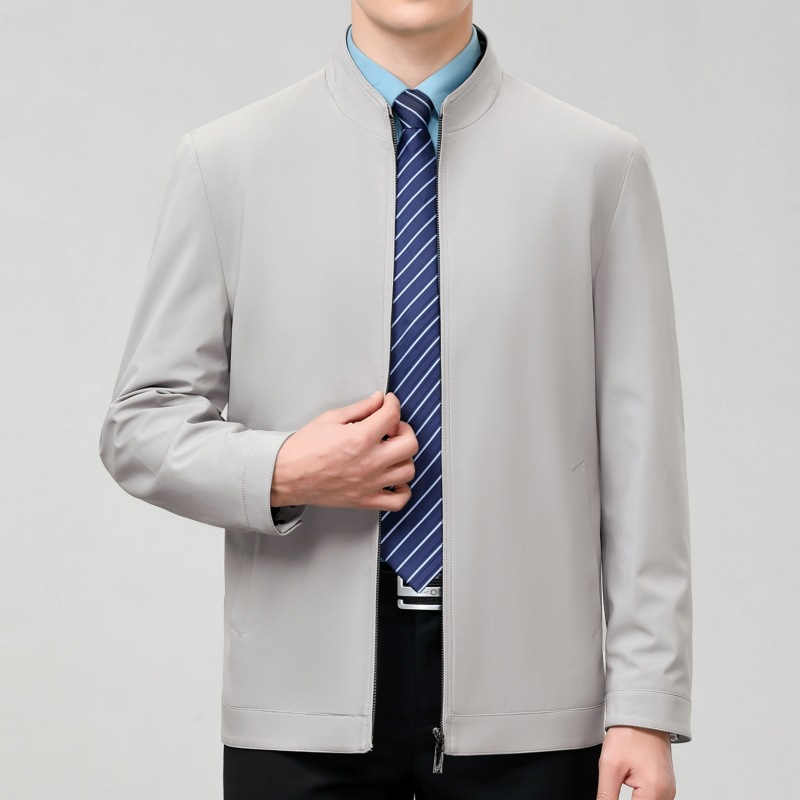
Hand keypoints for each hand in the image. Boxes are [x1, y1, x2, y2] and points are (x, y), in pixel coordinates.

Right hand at [271, 391, 417, 511]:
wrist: (285, 475)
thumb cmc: (303, 449)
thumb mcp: (331, 419)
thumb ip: (360, 408)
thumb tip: (378, 400)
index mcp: (360, 438)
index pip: (392, 415)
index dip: (393, 404)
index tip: (389, 404)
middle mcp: (369, 462)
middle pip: (410, 444)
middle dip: (404, 430)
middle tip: (392, 428)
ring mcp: (370, 484)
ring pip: (408, 470)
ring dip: (404, 457)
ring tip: (391, 451)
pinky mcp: (366, 500)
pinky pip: (399, 501)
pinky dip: (403, 490)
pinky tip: (393, 478)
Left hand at [597, 726, 675, 799]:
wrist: (643, 714)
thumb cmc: (630, 733)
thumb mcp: (610, 765)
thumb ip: (606, 795)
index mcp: (655, 790)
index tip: (608, 796)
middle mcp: (667, 793)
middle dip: (625, 799)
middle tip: (614, 785)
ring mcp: (668, 790)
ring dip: (634, 799)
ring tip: (622, 779)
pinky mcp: (665, 785)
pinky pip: (652, 798)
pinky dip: (639, 796)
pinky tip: (630, 784)